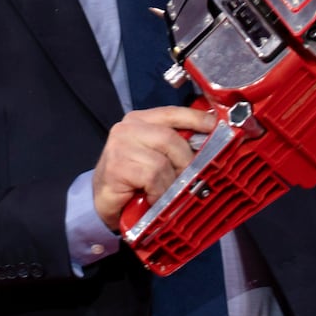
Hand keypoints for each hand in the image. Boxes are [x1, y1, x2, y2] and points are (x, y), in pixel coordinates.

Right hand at [92, 105, 217, 229]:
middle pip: (170, 138)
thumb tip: (207, 148)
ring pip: (162, 161)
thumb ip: (174, 148)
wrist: (101, 202)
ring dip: (170, 182)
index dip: (196, 118)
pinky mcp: (116, 166)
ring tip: (167, 193)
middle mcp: (128, 128)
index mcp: (141, 120)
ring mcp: (120, 146)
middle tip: (189, 180)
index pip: (172, 113)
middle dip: (186, 162)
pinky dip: (158, 191)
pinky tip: (153, 198)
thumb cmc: (132, 180)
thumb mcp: (156, 158)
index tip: (214, 125)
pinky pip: (152, 177)